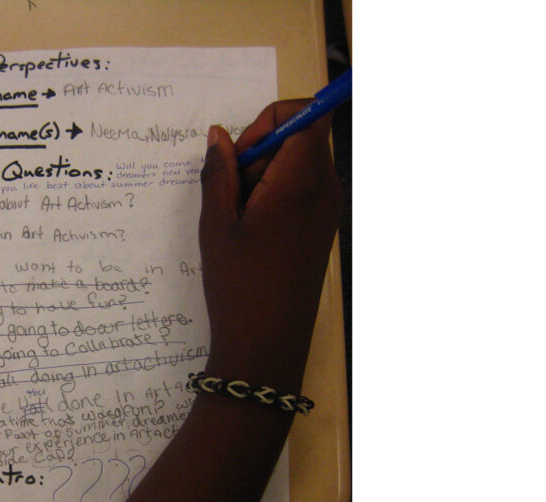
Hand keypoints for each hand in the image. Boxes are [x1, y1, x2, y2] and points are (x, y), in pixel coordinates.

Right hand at [199, 99, 342, 393]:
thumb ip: (219, 171)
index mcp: (303, 180)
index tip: (243, 155)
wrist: (268, 344)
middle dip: (263, 149)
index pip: (309, 113)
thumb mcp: (216, 223)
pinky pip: (303, 190)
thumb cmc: (239, 283)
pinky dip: (276, 195)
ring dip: (266, 175)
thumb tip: (219, 134)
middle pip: (303, 137)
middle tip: (232, 190)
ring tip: (238, 217)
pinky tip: (251, 230)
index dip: (271, 119)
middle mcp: (326, 189)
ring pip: (300, 164)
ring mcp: (328, 210)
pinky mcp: (322, 228)